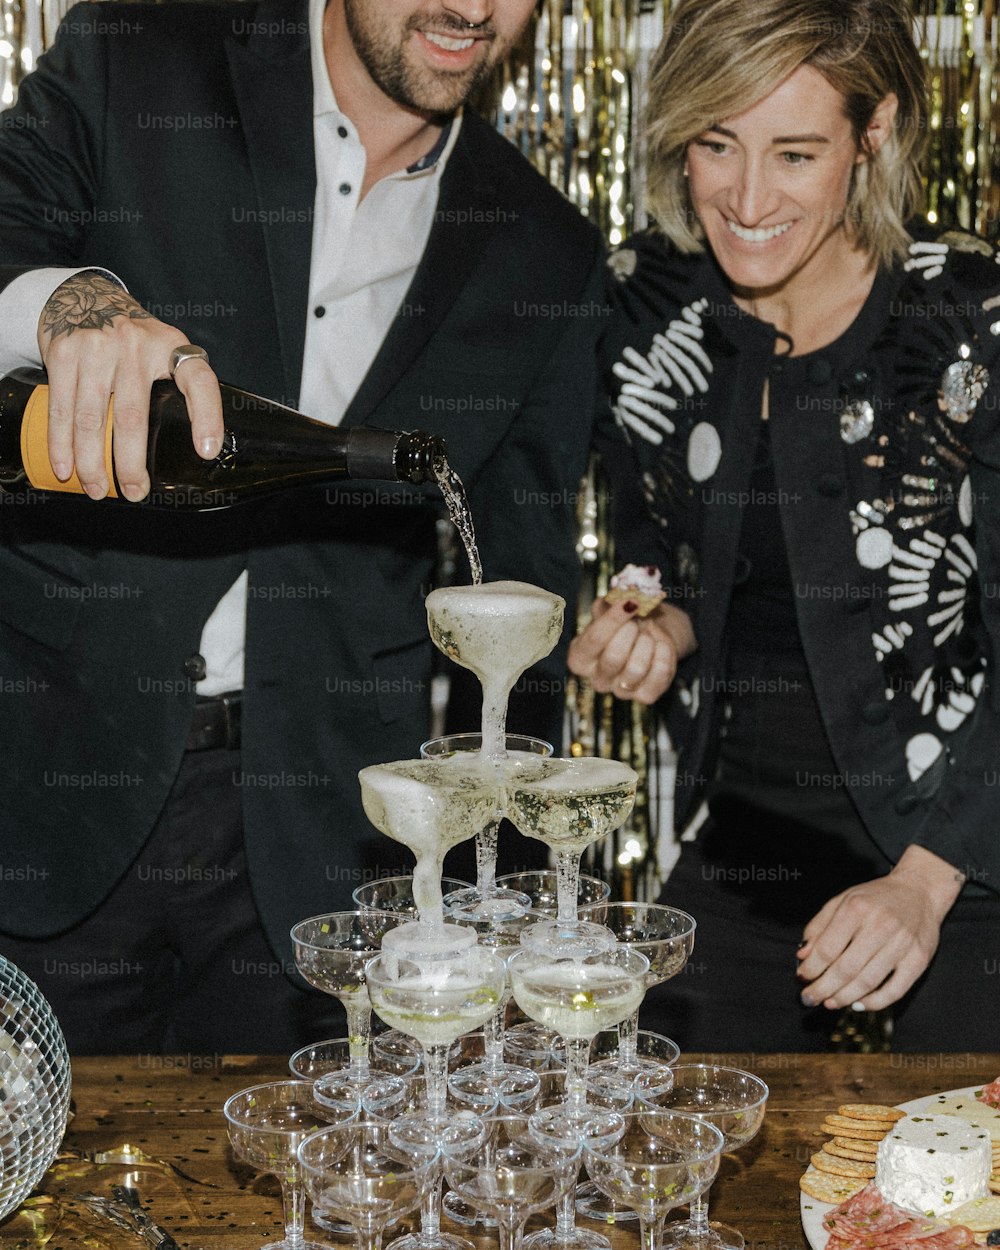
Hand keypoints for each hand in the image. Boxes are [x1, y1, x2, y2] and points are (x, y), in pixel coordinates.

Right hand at [38, 272, 223, 500]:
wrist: (85, 295)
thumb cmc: (133, 336)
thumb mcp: (164, 346)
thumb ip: (177, 382)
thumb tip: (199, 442)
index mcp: (170, 346)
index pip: (198, 381)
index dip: (207, 417)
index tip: (207, 452)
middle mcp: (134, 345)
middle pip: (133, 418)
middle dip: (130, 464)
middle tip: (135, 492)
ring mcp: (96, 348)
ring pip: (92, 419)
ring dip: (92, 462)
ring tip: (97, 489)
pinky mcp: (63, 353)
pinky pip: (61, 408)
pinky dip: (61, 444)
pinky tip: (65, 467)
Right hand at [567, 597, 695, 704]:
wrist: (654, 633)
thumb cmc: (627, 620)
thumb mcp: (613, 607)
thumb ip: (611, 601)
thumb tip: (622, 595)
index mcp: (580, 657)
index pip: (593, 640)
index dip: (613, 620)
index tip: (631, 602)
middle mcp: (597, 679)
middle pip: (614, 657)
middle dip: (632, 632)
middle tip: (639, 620)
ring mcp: (620, 691)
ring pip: (636, 669)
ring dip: (648, 643)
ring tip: (649, 631)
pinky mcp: (645, 696)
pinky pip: (659, 675)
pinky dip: (664, 653)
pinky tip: (661, 643)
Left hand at [796, 845, 963, 1010]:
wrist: (919, 891)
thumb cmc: (876, 898)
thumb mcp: (842, 900)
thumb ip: (819, 926)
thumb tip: (803, 956)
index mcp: (856, 908)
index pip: (827, 948)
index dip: (811, 968)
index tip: (802, 978)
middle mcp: (880, 925)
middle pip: (846, 969)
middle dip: (823, 988)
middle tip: (809, 999)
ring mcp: (902, 944)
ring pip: (868, 982)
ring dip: (845, 998)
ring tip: (830, 1003)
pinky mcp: (919, 959)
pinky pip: (895, 990)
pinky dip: (875, 1002)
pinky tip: (859, 1004)